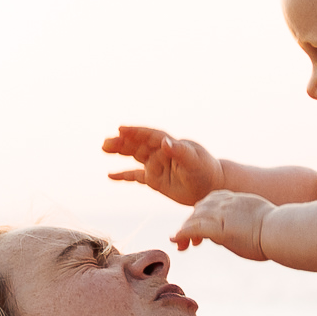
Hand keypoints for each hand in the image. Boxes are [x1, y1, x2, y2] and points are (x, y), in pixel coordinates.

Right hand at [103, 125, 224, 204]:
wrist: (211, 186)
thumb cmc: (206, 171)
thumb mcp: (194, 161)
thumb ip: (180, 151)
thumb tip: (165, 142)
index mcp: (170, 144)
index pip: (149, 135)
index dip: (135, 132)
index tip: (121, 129)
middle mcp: (160, 152)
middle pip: (138, 144)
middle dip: (122, 142)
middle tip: (106, 143)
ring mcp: (156, 165)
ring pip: (134, 156)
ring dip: (120, 152)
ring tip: (105, 148)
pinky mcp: (155, 179)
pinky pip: (136, 176)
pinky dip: (124, 175)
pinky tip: (110, 175)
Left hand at [173, 190, 274, 262]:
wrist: (282, 230)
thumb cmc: (280, 230)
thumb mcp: (261, 220)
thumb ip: (248, 221)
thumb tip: (243, 231)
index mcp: (238, 199)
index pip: (214, 200)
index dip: (204, 212)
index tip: (199, 225)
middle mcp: (227, 203)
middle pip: (200, 208)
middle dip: (191, 221)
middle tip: (185, 238)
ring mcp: (222, 214)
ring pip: (195, 217)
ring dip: (185, 229)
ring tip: (179, 242)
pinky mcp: (218, 227)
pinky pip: (194, 228)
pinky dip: (182, 234)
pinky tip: (175, 240)